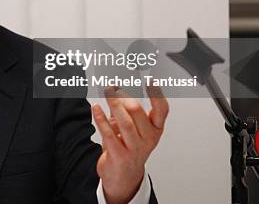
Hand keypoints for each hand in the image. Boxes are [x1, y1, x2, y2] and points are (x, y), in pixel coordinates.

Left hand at [92, 85, 168, 203]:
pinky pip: (109, 134)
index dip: (157, 94)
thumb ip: (124, 108)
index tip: (150, 80)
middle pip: (138, 112)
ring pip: (125, 122)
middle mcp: (148, 139)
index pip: (162, 110)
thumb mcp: (131, 128)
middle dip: (124, 97)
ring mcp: (134, 148)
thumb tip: (115, 87)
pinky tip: (96, 109)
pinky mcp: (119, 155)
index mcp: (155, 129)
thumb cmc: (128, 148)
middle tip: (113, 89)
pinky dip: (101, 119)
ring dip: (113, 104)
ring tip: (107, 93)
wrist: (123, 177)